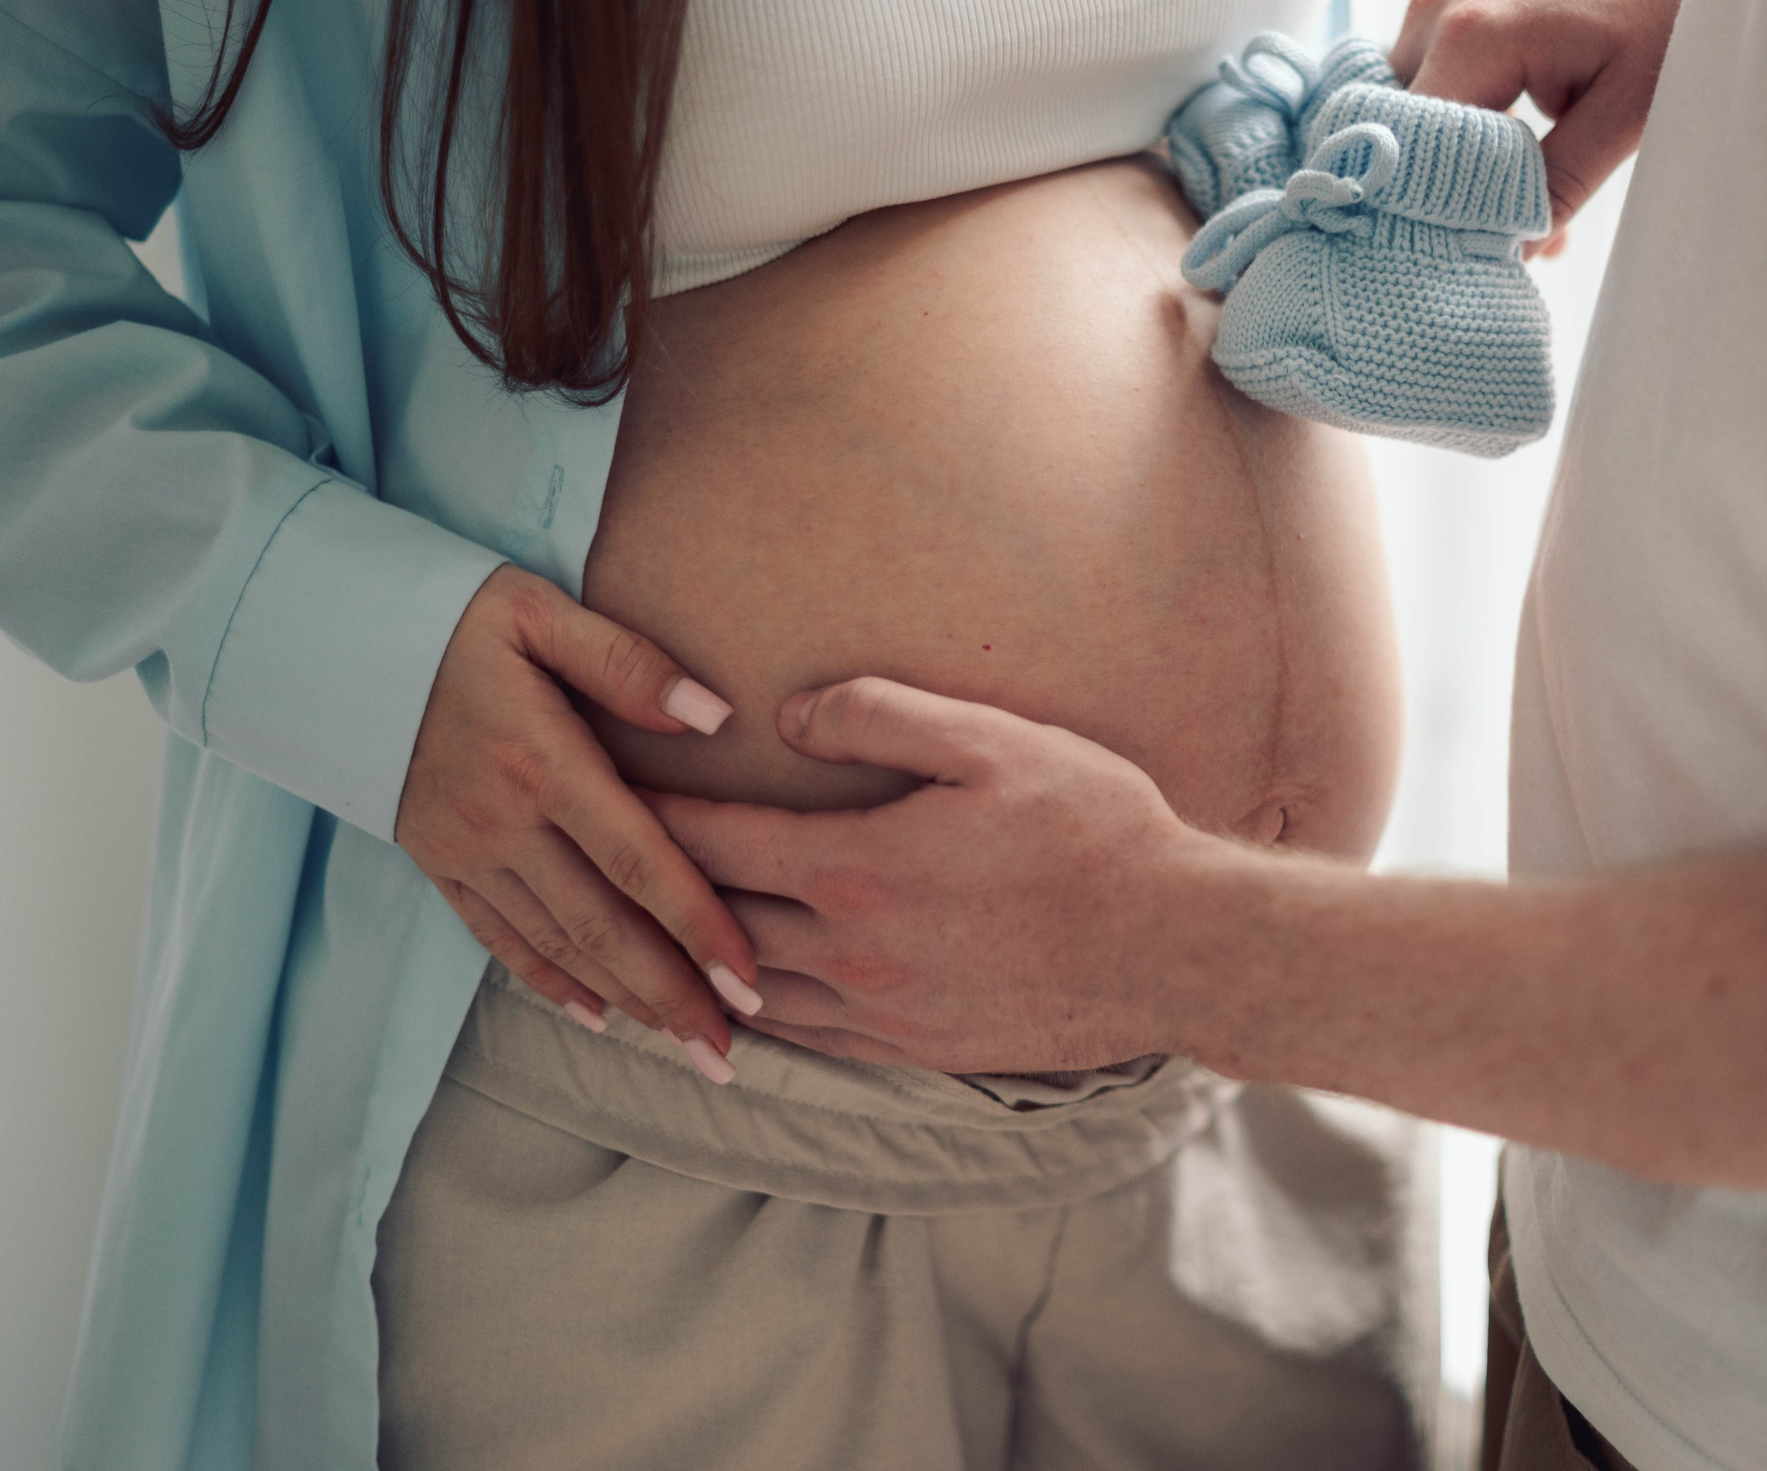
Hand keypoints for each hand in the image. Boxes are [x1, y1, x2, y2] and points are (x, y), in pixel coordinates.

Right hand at [395, 565, 761, 1080]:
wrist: (328, 641)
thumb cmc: (448, 614)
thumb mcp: (539, 612)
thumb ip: (628, 664)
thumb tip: (713, 715)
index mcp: (541, 763)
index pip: (638, 859)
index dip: (698, 925)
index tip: (749, 980)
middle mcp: (502, 822)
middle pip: (603, 926)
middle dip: (672, 995)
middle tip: (729, 1052)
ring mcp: (463, 850)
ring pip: (556, 945)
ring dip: (624, 1001)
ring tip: (683, 1042)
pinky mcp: (434, 860)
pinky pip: (498, 938)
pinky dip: (549, 982)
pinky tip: (596, 1013)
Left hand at [646, 678, 1226, 1074]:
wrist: (1174, 947)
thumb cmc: (1094, 829)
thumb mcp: (993, 740)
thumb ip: (879, 716)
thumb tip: (789, 716)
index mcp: (856, 867)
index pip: (713, 842)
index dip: (647, 813)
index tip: (596, 790)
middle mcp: (852, 951)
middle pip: (713, 924)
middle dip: (648, 894)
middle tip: (591, 869)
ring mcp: (883, 1013)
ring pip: (752, 995)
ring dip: (691, 969)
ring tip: (639, 948)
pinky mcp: (919, 1051)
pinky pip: (809, 1040)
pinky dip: (759, 1019)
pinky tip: (744, 1006)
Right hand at [1392, 0, 1716, 253]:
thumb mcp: (1631, 106)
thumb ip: (1561, 181)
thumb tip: (1511, 250)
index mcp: (1471, 36)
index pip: (1406, 152)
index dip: (1429, 209)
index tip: (1467, 253)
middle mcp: (1436, 7)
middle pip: (1396, 128)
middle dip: (1436, 185)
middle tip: (1492, 235)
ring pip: (1410, 100)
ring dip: (1450, 149)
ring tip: (1512, 189)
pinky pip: (1434, 65)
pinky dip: (1463, 110)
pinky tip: (1516, 141)